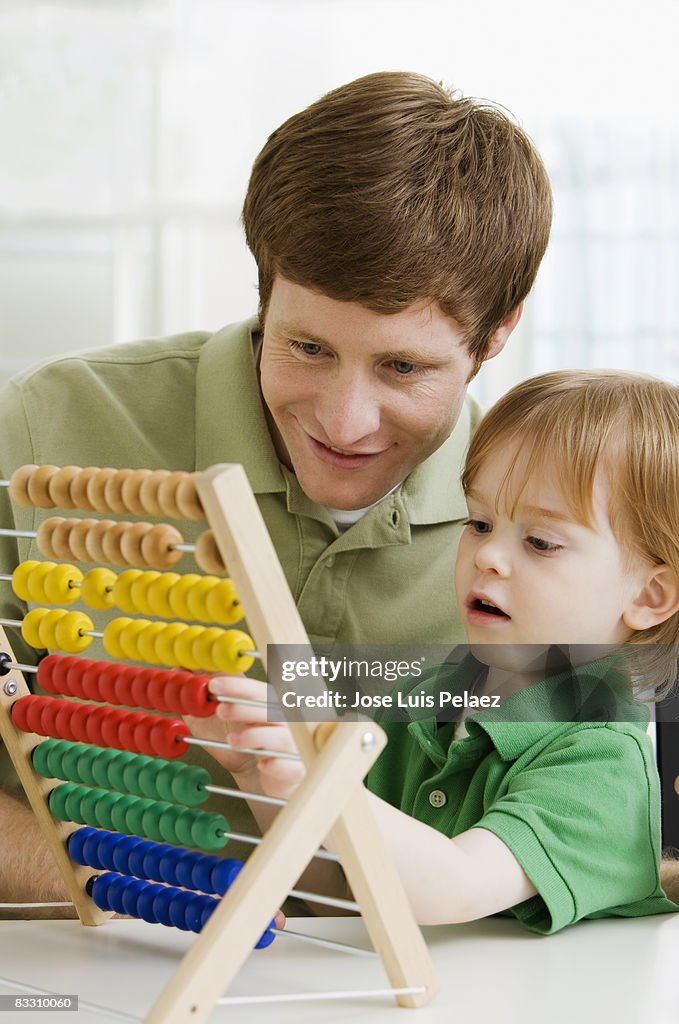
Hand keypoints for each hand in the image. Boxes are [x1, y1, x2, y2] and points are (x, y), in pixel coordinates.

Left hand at [185, 675, 305, 798]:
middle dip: (243, 706)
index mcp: (266, 704)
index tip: (213, 685)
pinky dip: (275, 763)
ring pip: (279, 735)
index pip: (254, 689)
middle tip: (220, 710)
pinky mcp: (295, 768)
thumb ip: (202, 698)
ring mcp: (291, 743)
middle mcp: (283, 720)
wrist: (259, 778)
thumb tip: (179, 671)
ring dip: (255, 735)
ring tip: (233, 740)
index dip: (235, 686)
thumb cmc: (241, 743)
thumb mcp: (218, 721)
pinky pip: (288, 764)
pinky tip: (263, 763)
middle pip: (268, 707)